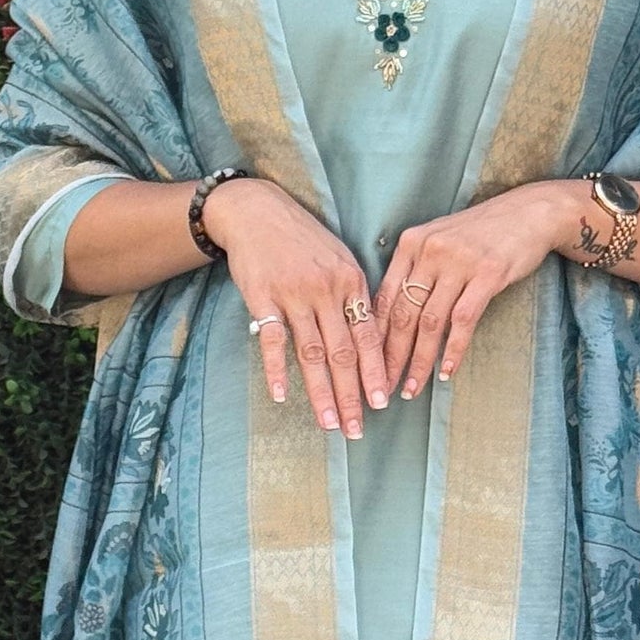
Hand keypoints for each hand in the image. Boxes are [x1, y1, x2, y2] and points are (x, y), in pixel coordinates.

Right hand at [203, 178, 389, 434]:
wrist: (257, 211)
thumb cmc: (303, 238)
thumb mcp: (339, 258)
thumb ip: (354, 296)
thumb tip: (371, 336)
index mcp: (351, 281)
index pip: (369, 335)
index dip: (375, 372)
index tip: (381, 403)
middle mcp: (327, 290)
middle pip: (343, 352)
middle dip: (352, 394)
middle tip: (357, 428)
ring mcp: (294, 294)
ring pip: (311, 352)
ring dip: (321, 392)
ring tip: (328, 423)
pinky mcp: (263, 297)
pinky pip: (272, 339)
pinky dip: (276, 369)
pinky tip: (282, 395)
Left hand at [374, 184, 573, 396]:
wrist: (529, 213)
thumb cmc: (482, 232)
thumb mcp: (440, 240)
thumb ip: (416, 270)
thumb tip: (394, 316)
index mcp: (411, 243)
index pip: (385, 297)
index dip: (374, 337)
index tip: (368, 366)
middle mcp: (430, 251)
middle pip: (403, 314)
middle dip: (392, 357)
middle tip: (385, 388)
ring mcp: (459, 262)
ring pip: (430, 322)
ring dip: (419, 361)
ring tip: (413, 388)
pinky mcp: (488, 274)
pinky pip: (463, 320)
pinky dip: (453, 349)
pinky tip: (446, 371)